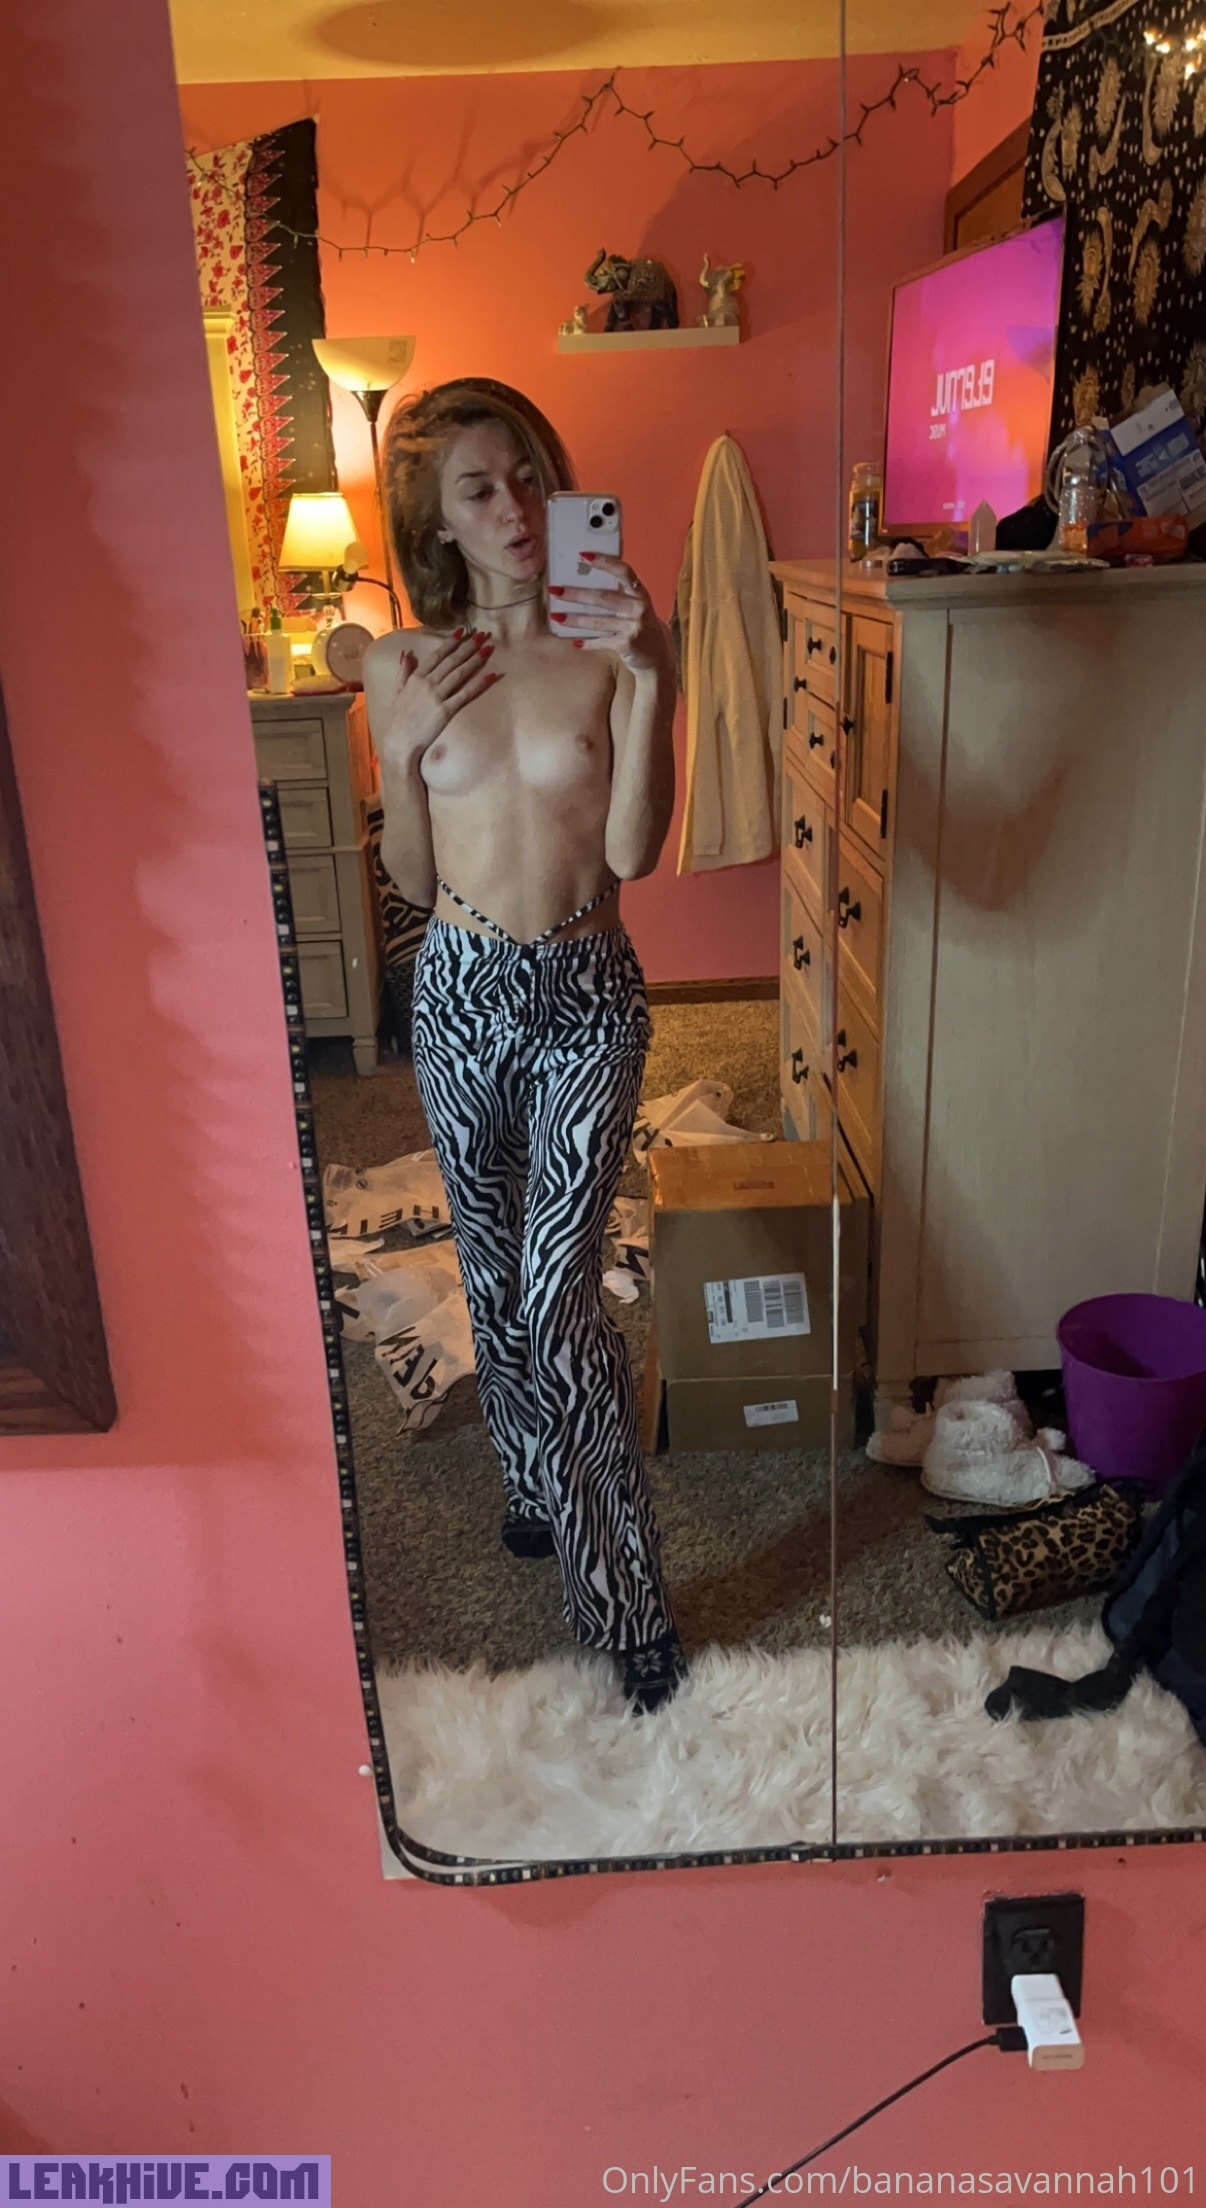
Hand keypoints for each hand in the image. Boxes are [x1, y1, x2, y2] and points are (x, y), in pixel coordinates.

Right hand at [377, 629, 500, 764]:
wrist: (400, 741)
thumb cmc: (398, 719)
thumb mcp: (397, 691)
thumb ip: (403, 672)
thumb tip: (406, 653)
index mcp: (416, 677)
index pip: (437, 655)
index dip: (451, 642)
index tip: (463, 630)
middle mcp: (428, 683)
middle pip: (452, 661)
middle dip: (469, 646)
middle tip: (483, 634)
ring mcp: (438, 696)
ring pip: (460, 673)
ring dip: (476, 659)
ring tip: (489, 648)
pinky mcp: (446, 711)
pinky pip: (466, 694)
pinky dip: (480, 684)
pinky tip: (492, 675)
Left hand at [547, 556, 672, 676]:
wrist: (658, 656)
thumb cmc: (642, 626)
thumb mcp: (637, 606)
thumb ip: (620, 593)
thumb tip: (586, 579)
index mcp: (640, 593)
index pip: (623, 571)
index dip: (604, 562)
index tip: (583, 556)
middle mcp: (638, 608)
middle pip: (603, 597)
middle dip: (576, 594)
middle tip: (554, 590)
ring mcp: (633, 627)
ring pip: (598, 621)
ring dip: (575, 619)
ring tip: (556, 616)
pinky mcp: (627, 645)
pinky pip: (601, 642)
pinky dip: (588, 643)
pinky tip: (575, 642)